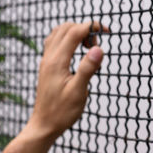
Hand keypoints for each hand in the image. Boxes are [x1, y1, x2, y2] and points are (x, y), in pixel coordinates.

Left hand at [30, 22, 107, 138]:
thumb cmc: (62, 112)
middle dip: (85, 30)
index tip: (107, 31)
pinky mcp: (47, 66)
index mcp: (57, 61)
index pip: (74, 32)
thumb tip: (98, 49)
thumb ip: (88, 68)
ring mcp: (46, 61)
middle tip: (97, 47)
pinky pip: (55, 42)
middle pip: (66, 28)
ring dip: (76, 33)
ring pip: (59, 33)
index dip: (92, 27)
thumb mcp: (79, 92)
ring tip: (89, 48)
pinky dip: (68, 39)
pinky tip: (76, 52)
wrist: (44, 125)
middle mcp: (49, 57)